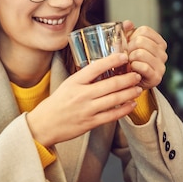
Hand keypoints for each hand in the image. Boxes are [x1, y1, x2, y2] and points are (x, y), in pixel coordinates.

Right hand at [26, 53, 142, 146]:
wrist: (44, 125)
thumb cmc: (57, 103)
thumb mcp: (68, 85)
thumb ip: (85, 78)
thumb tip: (104, 68)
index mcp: (75, 82)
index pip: (96, 67)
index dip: (112, 60)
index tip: (124, 56)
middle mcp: (81, 95)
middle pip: (110, 84)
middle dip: (127, 79)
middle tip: (137, 74)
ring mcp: (87, 109)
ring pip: (114, 100)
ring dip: (129, 93)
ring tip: (138, 88)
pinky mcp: (90, 123)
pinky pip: (112, 115)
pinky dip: (124, 109)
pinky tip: (132, 104)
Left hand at [122, 20, 167, 89]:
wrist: (131, 82)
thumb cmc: (130, 61)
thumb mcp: (128, 44)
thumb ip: (127, 31)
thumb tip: (128, 23)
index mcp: (159, 42)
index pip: (144, 30)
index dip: (132, 36)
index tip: (129, 44)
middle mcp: (163, 53)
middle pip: (141, 41)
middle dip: (129, 48)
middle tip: (126, 55)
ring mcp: (161, 66)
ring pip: (140, 53)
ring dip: (130, 58)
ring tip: (129, 63)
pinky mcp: (156, 77)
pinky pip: (143, 67)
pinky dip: (134, 67)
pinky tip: (132, 69)